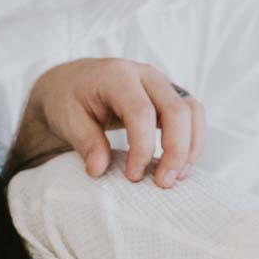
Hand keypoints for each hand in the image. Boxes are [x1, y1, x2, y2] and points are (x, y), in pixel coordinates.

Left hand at [18, 58, 204, 188]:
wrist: (71, 81)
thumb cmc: (67, 99)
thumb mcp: (66, 119)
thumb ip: (85, 142)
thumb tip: (99, 170)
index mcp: (117, 76)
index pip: (141, 112)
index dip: (142, 147)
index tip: (133, 176)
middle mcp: (145, 75)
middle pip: (176, 109)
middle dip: (176, 149)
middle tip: (164, 183)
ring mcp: (160, 83)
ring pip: (192, 110)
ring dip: (191, 146)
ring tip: (178, 177)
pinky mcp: (167, 95)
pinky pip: (192, 114)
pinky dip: (192, 139)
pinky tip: (182, 165)